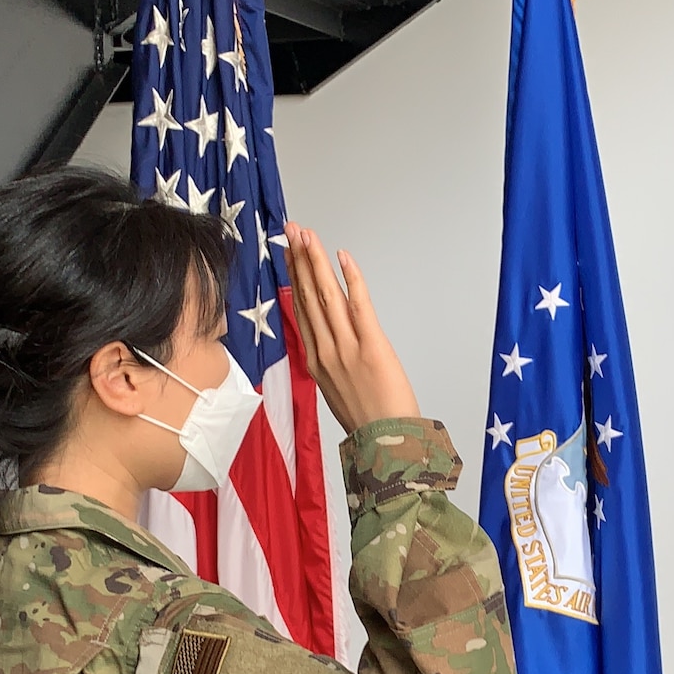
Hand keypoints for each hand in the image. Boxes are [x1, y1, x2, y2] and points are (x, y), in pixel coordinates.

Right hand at [286, 222, 419, 429]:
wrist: (384, 444)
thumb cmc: (366, 420)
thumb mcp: (336, 389)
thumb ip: (329, 361)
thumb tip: (330, 339)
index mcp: (315, 360)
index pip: (301, 309)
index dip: (294, 277)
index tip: (289, 252)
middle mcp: (325, 350)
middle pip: (308, 296)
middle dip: (299, 259)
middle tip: (291, 229)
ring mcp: (346, 348)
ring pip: (326, 296)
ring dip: (316, 261)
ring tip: (306, 234)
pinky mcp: (371, 347)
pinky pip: (358, 306)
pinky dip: (351, 279)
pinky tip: (342, 256)